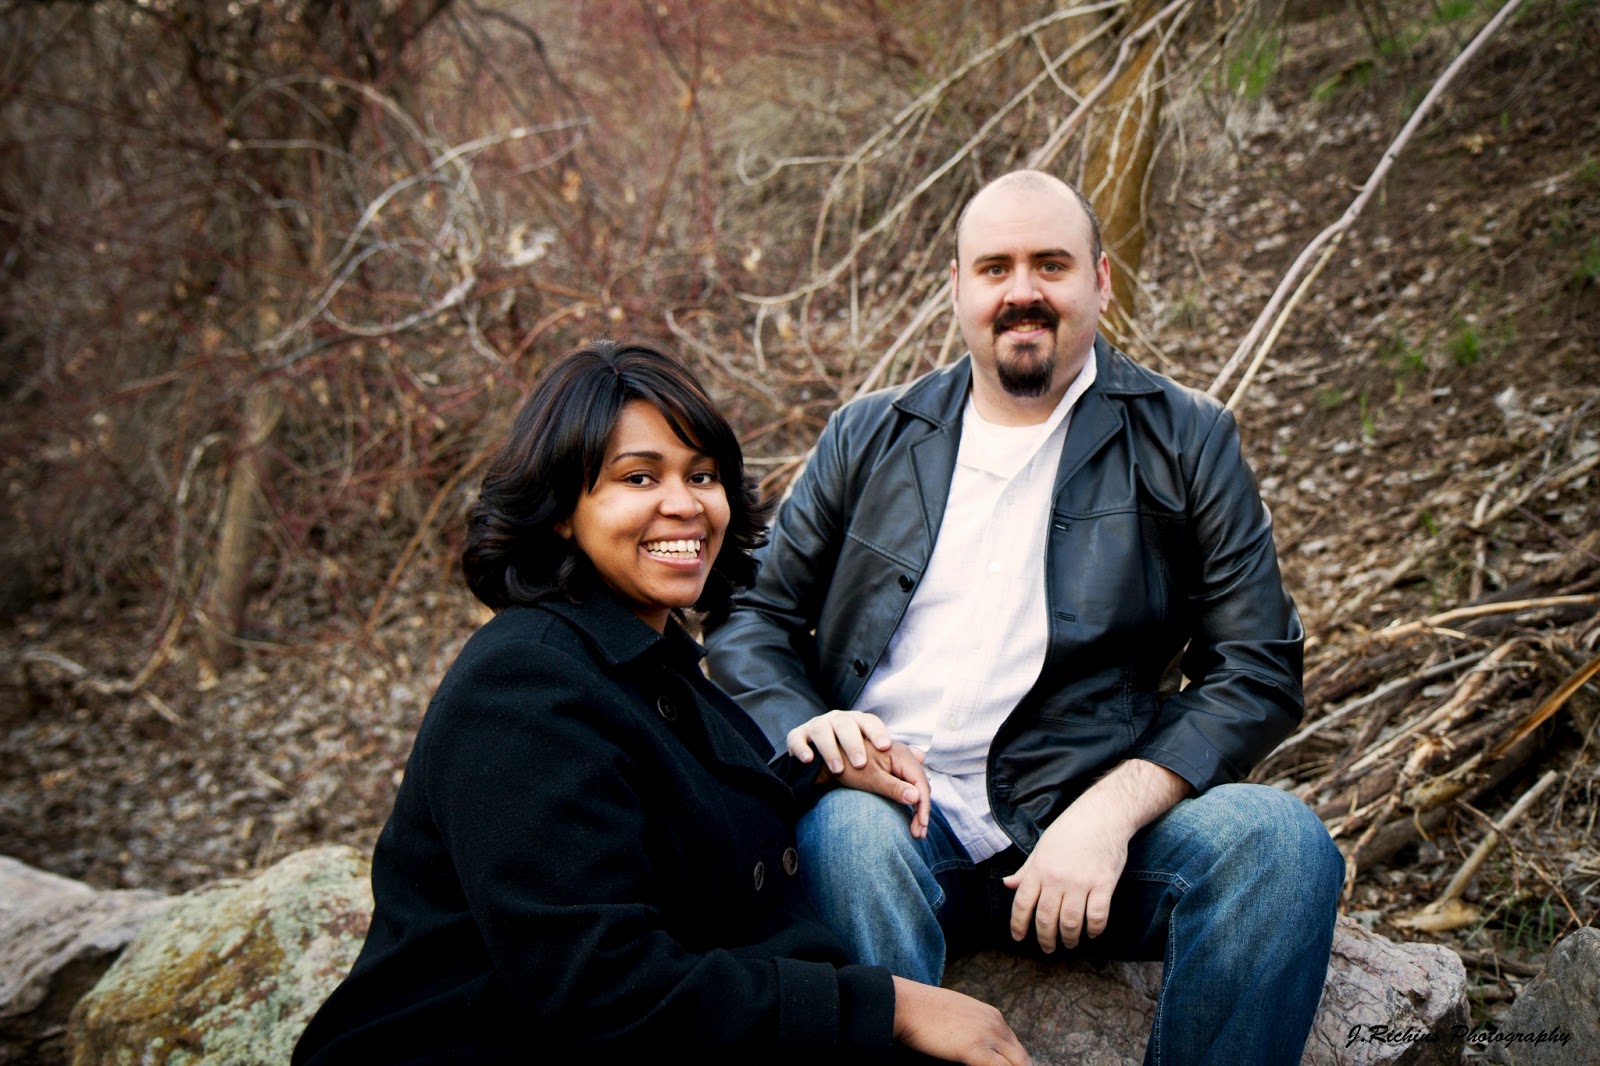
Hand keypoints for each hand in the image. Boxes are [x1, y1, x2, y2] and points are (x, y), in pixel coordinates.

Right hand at [786, 709, 891, 774]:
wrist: (816, 758)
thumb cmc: (850, 755)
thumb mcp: (873, 756)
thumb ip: (896, 758)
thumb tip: (922, 758)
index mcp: (858, 722)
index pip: (870, 722)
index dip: (877, 733)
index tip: (885, 747)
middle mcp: (837, 720)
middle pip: (846, 724)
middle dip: (854, 743)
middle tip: (862, 764)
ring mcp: (816, 726)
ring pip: (821, 730)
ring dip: (830, 749)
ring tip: (838, 769)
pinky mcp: (798, 736)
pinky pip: (797, 739)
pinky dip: (802, 748)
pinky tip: (809, 760)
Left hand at [828, 741, 931, 838]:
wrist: (831, 758)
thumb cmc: (849, 766)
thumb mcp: (871, 779)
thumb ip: (895, 788)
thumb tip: (917, 797)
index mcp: (901, 755)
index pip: (921, 782)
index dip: (923, 805)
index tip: (921, 826)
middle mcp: (904, 755)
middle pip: (921, 785)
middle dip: (921, 810)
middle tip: (918, 833)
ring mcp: (900, 761)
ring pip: (916, 785)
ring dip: (918, 806)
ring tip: (916, 829)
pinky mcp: (894, 768)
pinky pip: (909, 784)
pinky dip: (911, 799)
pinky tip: (912, 812)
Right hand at [892, 977, 1030, 1064]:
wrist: (905, 1003)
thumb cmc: (923, 1011)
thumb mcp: (957, 1016)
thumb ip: (972, 1029)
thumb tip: (971, 1047)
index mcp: (993, 1016)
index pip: (1016, 1049)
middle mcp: (995, 1023)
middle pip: (1022, 1059)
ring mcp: (988, 1035)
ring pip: (1018, 1065)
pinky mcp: (976, 1049)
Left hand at [1001, 797, 1127, 952]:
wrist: (1102, 815)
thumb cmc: (1069, 830)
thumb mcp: (1041, 847)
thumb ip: (1026, 870)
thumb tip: (1007, 885)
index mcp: (1039, 869)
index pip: (1022, 903)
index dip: (1018, 924)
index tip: (1018, 937)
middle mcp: (1057, 878)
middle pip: (1046, 919)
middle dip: (1045, 939)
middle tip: (1048, 948)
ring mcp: (1081, 882)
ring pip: (1070, 923)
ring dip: (1069, 938)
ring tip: (1070, 943)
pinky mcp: (1104, 884)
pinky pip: (1097, 916)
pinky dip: (1094, 930)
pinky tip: (1091, 932)